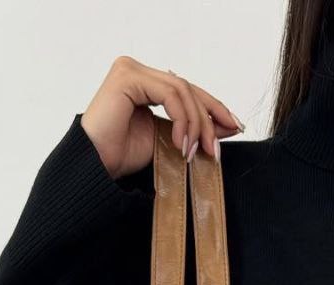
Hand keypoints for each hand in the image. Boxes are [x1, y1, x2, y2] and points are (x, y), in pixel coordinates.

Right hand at [80, 55, 244, 180]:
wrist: (97, 166)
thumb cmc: (123, 155)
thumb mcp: (169, 140)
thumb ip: (192, 128)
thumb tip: (227, 125)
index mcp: (147, 83)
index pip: (187, 90)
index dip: (214, 108)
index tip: (235, 127)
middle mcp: (138, 71)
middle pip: (188, 89)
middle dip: (209, 119)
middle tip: (216, 149)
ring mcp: (132, 70)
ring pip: (182, 90)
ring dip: (196, 124)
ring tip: (194, 151)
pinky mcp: (128, 76)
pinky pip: (169, 93)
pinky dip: (182, 119)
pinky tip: (181, 142)